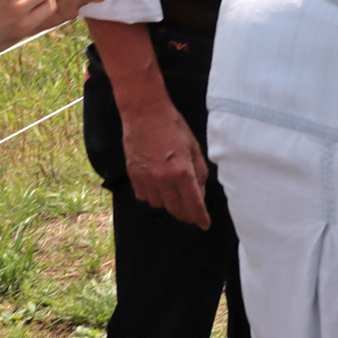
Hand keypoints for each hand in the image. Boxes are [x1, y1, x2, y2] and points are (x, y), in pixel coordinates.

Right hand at [114, 81, 211, 228]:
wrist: (144, 114)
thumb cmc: (173, 127)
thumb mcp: (194, 147)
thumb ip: (199, 172)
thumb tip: (200, 192)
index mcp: (182, 171)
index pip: (193, 203)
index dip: (200, 217)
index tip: (204, 224)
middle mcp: (163, 178)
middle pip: (176, 209)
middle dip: (186, 215)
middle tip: (192, 214)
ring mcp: (145, 178)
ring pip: (159, 204)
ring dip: (169, 204)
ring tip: (175, 196)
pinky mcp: (133, 175)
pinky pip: (143, 196)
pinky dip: (153, 196)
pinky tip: (159, 188)